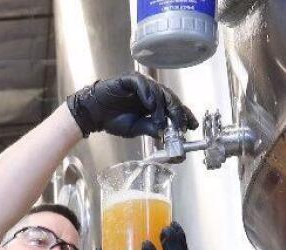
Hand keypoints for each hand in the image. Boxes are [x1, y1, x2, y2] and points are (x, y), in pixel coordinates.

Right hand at [66, 73, 197, 138]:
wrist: (94, 114)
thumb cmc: (112, 120)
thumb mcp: (136, 129)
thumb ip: (151, 128)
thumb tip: (165, 133)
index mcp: (154, 104)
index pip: (173, 107)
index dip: (184, 115)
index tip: (191, 126)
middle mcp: (150, 92)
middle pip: (170, 98)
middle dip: (177, 112)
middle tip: (180, 124)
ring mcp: (141, 85)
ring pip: (158, 91)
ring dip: (161, 107)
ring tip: (160, 119)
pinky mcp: (129, 79)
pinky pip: (142, 84)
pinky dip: (147, 93)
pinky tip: (148, 105)